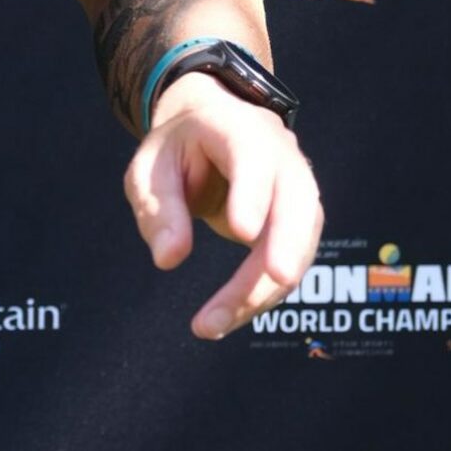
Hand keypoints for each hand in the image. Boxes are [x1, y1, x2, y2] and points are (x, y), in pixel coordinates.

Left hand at [123, 71, 323, 339]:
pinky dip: (263, 294)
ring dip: (264, 288)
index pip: (253, 156)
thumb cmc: (177, 151)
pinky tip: (228, 316)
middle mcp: (280, 154)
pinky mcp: (299, 222)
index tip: (243, 232)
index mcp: (237, 128)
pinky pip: (291, 261)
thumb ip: (158, 208)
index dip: (253, 193)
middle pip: (297, 201)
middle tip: (263, 289)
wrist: (212, 132)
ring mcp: (297, 188)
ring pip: (301, 240)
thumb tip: (168, 260)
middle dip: (285, 248)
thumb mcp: (149, 170)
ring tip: (212, 323)